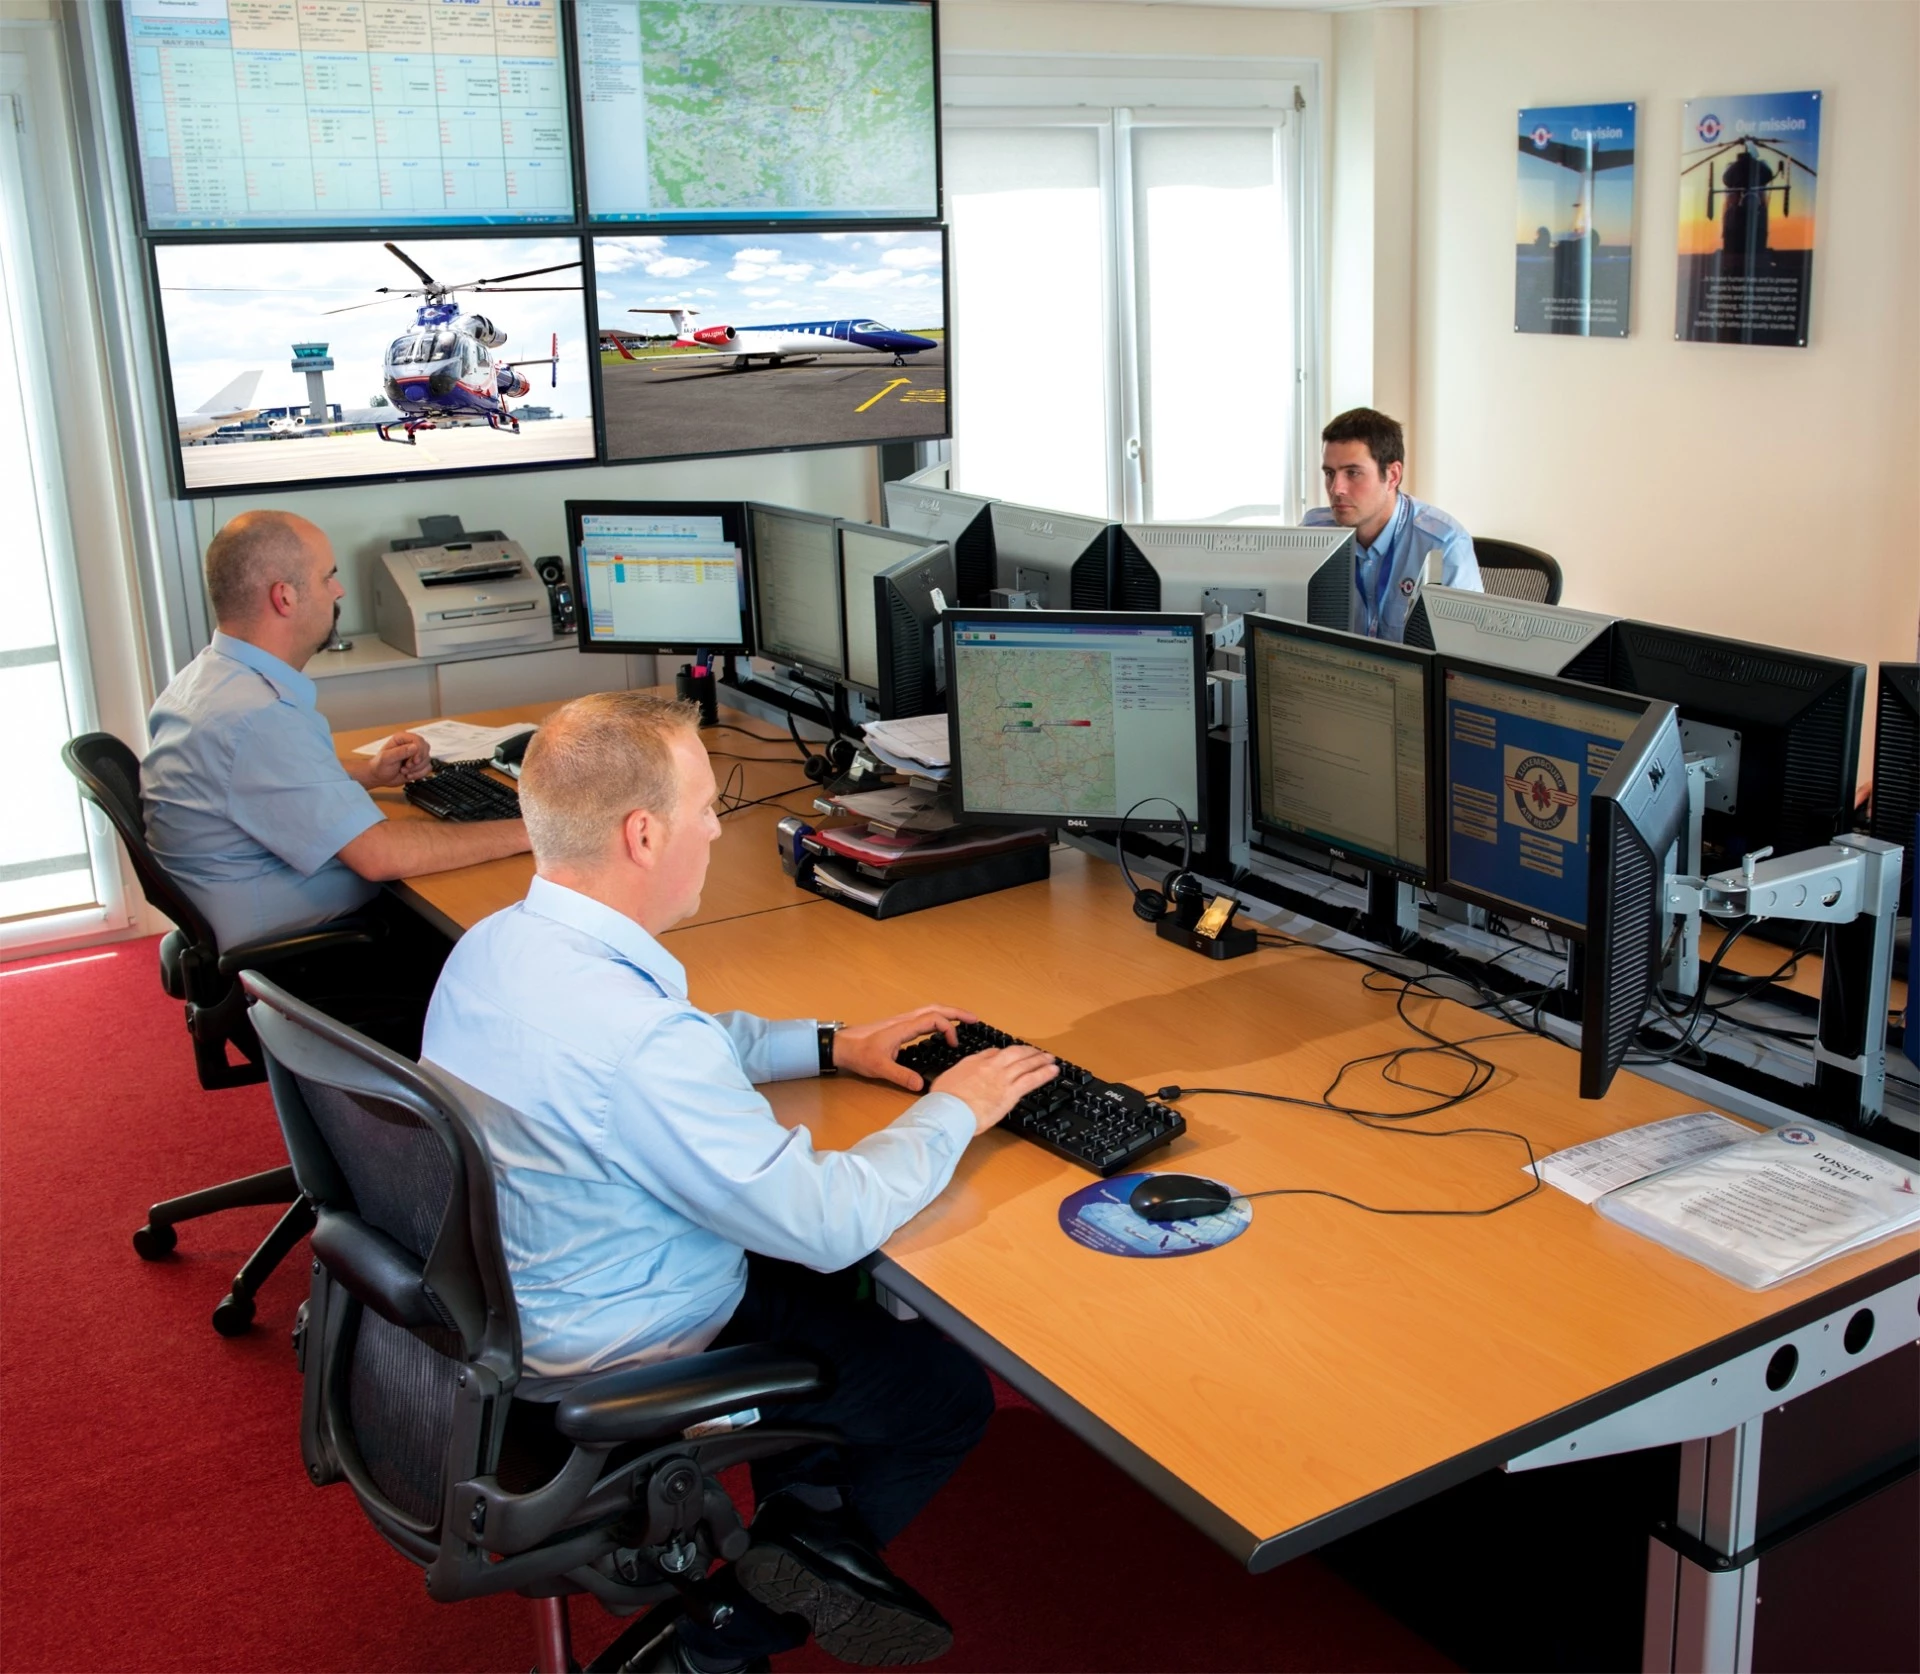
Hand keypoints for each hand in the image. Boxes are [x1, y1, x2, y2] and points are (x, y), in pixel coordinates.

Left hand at [360, 731, 432, 788]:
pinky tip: (409, 775)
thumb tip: (414, 747)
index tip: (415, 761)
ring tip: (404, 771)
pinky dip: (419, 774)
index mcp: (402, 739)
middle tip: (407, 766)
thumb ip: (400, 752)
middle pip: (425, 749)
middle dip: (418, 761)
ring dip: (416, 769)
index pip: (418, 740)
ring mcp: (415, 755)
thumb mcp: (386, 758)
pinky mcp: (418, 765)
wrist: (379, 777)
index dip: (419, 751)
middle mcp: (410, 745)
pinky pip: (427, 768)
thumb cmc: (379, 766)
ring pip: (427, 760)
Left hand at [832, 1005, 979, 1089]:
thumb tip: (922, 1085)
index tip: (954, 1045)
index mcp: (903, 1027)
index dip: (948, 1029)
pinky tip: (941, 1028)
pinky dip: (938, 1017)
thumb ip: (901, 1076)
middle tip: (975, 1019)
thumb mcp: (880, 1068)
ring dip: (948, 1013)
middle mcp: (905, 1020)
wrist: (841, 1045)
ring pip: (930, 1009)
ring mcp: (902, 1021)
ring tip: (964, 1020)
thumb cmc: (858, 1053)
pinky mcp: (899, 1025)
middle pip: (936, 1008)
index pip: (934, 1020)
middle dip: (957, 1012)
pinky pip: (924, 1016)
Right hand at [932, 1046, 1058, 1136]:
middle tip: (1037, 1052)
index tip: (1011, 1055)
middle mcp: (991, 1066)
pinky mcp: (1011, 1092)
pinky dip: (1044, 1073)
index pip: (993, 1053)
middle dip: (1027, 1052)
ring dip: (1040, 1059)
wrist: (950, 1110)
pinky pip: (1032, 1079)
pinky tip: (1053, 1070)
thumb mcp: (947, 1079)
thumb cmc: (944, 1100)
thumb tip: (963, 1073)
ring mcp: (1002, 1078)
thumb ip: (959, 1073)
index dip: (1004, 1054)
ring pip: (1026, 1064)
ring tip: (1050, 1058)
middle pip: (1014, 1053)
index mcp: (974, 1062)